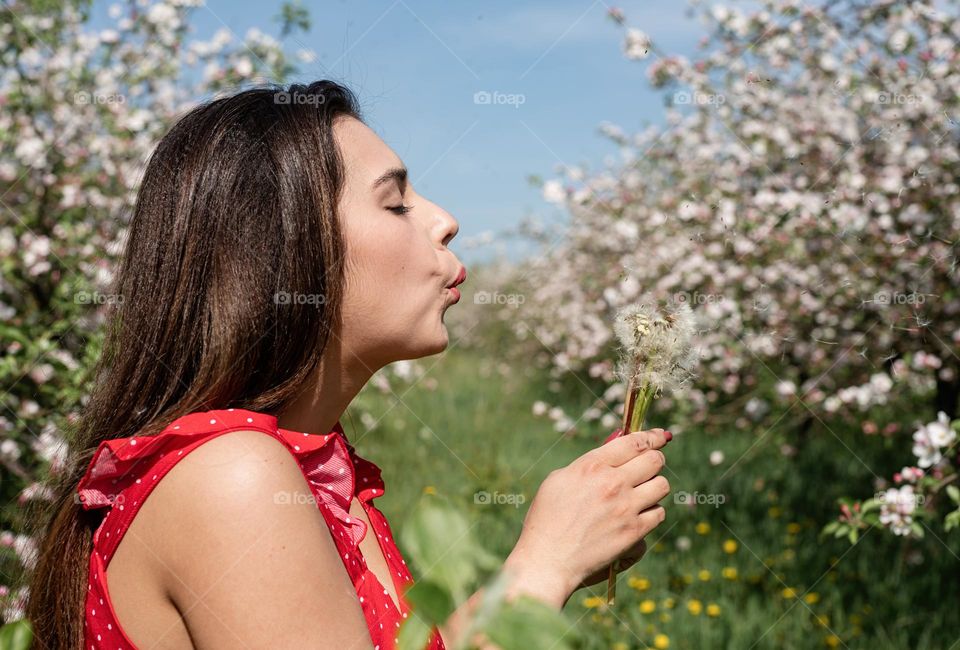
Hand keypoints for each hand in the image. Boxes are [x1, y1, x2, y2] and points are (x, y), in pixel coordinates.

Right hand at [505, 428, 671, 604]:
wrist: (548, 559)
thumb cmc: (547, 519)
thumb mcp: (559, 480)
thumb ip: (588, 463)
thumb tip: (614, 447)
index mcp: (592, 466)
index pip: (634, 442)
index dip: (652, 436)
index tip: (660, 436)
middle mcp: (613, 483)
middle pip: (654, 460)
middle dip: (655, 459)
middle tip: (649, 465)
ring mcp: (626, 508)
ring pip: (662, 485)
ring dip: (654, 486)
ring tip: (642, 492)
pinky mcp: (634, 532)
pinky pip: (658, 513)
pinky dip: (651, 512)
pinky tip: (638, 514)